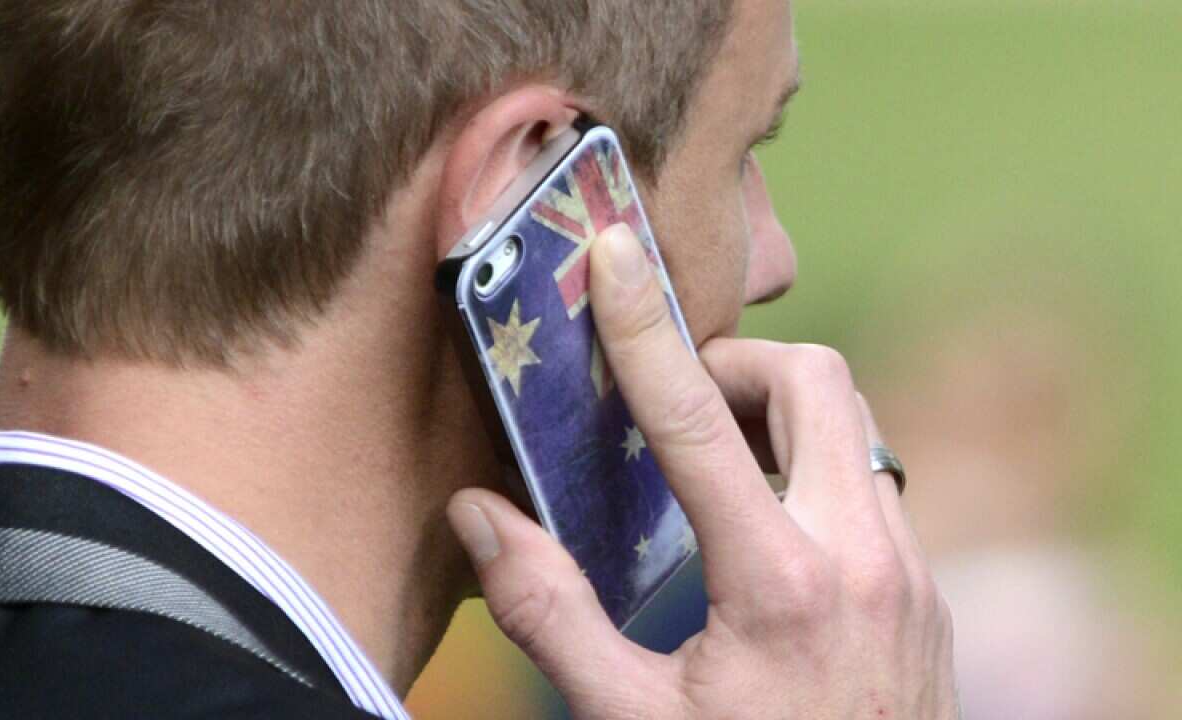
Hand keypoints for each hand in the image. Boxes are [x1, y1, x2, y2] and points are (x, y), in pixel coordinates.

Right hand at [447, 223, 958, 718]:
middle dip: (739, 364)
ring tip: (720, 466)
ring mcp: (910, 571)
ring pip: (857, 424)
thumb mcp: (629, 718)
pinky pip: (877, 482)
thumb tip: (478, 516)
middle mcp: (861, 557)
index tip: (615, 256)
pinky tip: (771, 533)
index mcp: (776, 582)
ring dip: (783, 416)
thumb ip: (547, 613)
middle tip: (681, 408)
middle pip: (816, 379)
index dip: (644, 327)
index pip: (696, 418)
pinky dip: (817, 470)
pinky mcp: (927, 591)